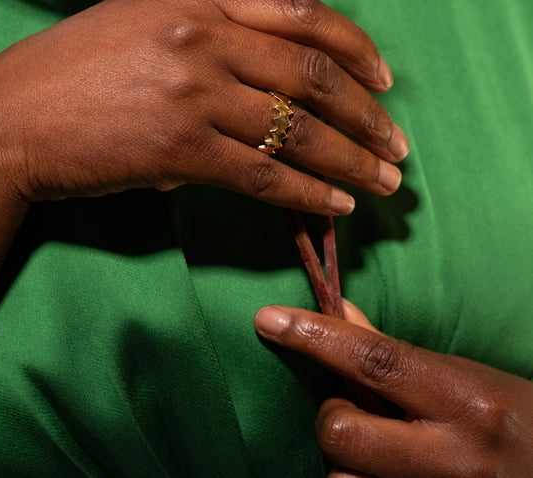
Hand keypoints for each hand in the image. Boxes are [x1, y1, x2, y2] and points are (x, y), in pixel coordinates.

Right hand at [0, 0, 407, 214]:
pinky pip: (264, 176)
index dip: (356, 50)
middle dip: (368, 115)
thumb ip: (211, 34)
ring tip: (384, 184)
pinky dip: (307, 194)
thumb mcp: (146, 25)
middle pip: (314, 75)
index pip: (302, 16)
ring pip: (298, 130)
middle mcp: (203, 35)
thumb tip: (273, 80)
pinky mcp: (179, 150)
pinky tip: (336, 206)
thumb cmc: (75, 71)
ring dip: (351, 161)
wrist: (9, 117)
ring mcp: (193, 92)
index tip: (386, 81)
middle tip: (399, 146)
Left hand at [254, 302, 532, 477]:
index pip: (373, 360)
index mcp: (466, 401)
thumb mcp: (467, 378)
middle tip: (358, 411)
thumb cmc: (516, 421)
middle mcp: (453, 457)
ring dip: (348, 461)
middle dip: (333, 417)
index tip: (269, 318)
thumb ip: (396, 354)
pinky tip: (386, 470)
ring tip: (381, 450)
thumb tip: (342, 314)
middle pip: (342, 432)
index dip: (314, 335)